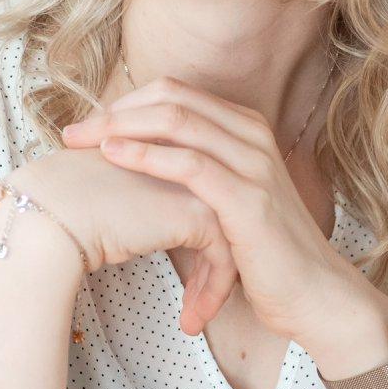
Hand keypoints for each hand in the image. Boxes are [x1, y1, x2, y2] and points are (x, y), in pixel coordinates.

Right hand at [8, 146, 238, 337]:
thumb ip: (135, 204)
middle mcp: (187, 163)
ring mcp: (196, 186)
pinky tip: (191, 322)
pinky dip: (212, 292)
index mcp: (167, 152)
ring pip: (230, 238)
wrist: (53, 212)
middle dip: (214, 268)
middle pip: (222, 219)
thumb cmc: (63, 206)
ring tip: (195, 319)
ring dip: (215, 285)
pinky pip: (223, 258)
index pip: (202, 199)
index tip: (190, 283)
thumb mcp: (107, 200)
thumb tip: (138, 228)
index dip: (199, 243)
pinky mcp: (197, 213)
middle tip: (198, 306)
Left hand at [60, 73, 367, 347]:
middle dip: (115, 111)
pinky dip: (146, 155)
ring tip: (81, 143)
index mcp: (246, 129)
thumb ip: (197, 175)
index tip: (88, 125)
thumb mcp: (229, 201)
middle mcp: (253, 135)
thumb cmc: (265, 254)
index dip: (126, 103)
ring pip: (177, 120)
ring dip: (120, 127)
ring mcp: (253, 163)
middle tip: (73, 133)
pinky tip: (114, 157)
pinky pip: (189, 163)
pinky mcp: (248, 198)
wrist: (314, 295)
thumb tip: (140, 165)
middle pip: (171, 98)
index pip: (176, 93)